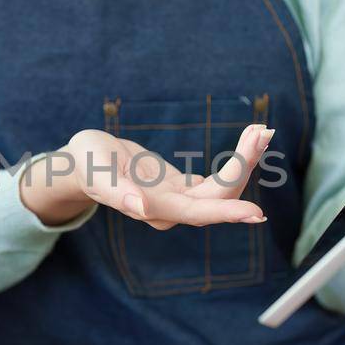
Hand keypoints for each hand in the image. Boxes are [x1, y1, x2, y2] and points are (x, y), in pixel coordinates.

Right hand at [20, 124, 274, 229]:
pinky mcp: (182, 186)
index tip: (257, 212)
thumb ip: (118, 192)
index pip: (199, 213)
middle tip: (263, 133)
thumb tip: (141, 209)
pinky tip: (251, 139)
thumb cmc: (87, 166)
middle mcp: (174, 208)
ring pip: (224, 186)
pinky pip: (218, 177)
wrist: (82, 165)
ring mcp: (180, 198)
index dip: (227, 211)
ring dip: (245, 160)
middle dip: (243, 166)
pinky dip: (237, 159)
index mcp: (156, 209)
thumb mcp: (99, 173)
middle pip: (220, 195)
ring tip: (262, 131)